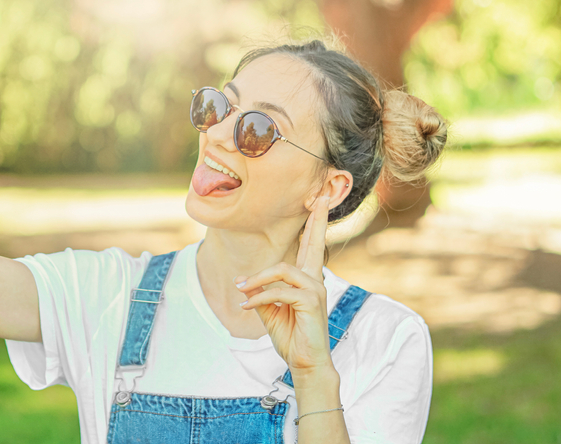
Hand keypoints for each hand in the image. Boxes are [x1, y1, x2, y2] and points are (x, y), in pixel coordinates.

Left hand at [236, 195, 332, 374]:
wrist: (304, 362)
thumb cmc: (290, 336)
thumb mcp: (270, 311)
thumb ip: (262, 294)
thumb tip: (245, 282)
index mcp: (306, 280)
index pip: (310, 247)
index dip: (313, 224)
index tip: (318, 201)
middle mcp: (314, 280)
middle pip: (314, 243)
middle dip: (316, 220)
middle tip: (320, 197)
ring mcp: (315, 289)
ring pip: (281, 270)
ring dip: (257, 279)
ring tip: (241, 290)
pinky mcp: (311, 301)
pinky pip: (279, 291)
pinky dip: (260, 297)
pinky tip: (248, 305)